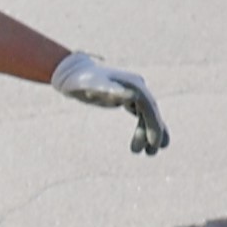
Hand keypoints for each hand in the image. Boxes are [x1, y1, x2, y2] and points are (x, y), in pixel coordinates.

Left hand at [48, 50, 165, 155]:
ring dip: (148, 133)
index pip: (149, 108)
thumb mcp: (93, 85)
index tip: (154, 143)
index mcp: (133, 85)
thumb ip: (111, 89)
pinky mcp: (126, 98)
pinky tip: (143, 143)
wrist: (71, 73)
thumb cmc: (81, 80)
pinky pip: (140, 115)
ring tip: (148, 153)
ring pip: (146, 115)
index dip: (154, 125)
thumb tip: (133, 96)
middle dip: (154, 132)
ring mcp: (132, 92)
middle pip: (150, 112)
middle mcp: (136, 88)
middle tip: (151, 153)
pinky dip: (143, 128)